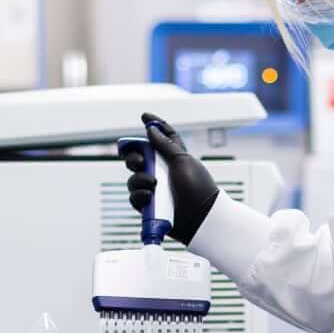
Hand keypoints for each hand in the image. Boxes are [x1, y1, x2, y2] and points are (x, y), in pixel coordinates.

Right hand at [123, 113, 219, 244]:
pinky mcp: (149, 204)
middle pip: (138, 157)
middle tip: (139, 161)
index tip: (144, 117)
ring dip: (140, 179)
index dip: (154, 125)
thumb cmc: (197, 187)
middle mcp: (161, 171)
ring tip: (153, 184)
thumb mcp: (183, 161)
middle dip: (134, 157)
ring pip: (133, 178)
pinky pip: (135, 196)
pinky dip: (140, 195)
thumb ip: (165, 145)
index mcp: (172, 157)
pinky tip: (149, 196)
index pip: (162, 137)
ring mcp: (154, 188)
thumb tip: (151, 129)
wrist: (199, 216)